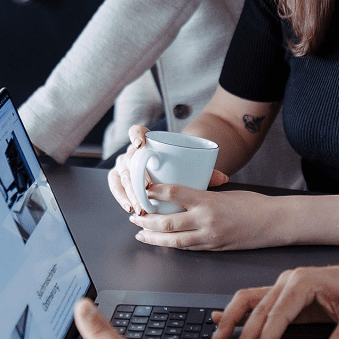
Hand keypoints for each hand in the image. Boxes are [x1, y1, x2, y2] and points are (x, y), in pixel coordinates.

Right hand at [108, 126, 227, 214]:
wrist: (171, 169)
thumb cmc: (182, 166)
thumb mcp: (193, 165)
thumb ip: (205, 170)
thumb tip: (223, 179)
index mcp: (149, 140)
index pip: (137, 130)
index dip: (136, 135)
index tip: (142, 143)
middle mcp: (133, 151)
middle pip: (130, 158)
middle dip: (136, 177)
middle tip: (147, 189)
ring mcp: (125, 164)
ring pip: (123, 175)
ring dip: (130, 192)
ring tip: (140, 206)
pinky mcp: (120, 179)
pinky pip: (116, 186)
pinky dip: (121, 197)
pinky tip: (129, 207)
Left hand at [130, 187, 277, 250]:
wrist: (273, 223)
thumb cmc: (253, 204)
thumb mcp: (226, 193)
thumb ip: (204, 195)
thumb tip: (183, 194)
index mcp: (209, 202)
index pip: (176, 194)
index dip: (156, 192)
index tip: (144, 188)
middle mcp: (206, 222)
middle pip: (168, 223)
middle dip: (147, 221)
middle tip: (135, 216)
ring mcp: (209, 238)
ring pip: (174, 241)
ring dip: (154, 238)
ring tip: (141, 233)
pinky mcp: (213, 249)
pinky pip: (188, 248)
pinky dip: (172, 245)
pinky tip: (164, 242)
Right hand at [211, 264, 338, 338]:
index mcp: (304, 282)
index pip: (279, 314)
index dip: (266, 337)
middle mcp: (290, 281)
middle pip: (261, 309)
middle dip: (245, 334)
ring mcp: (284, 285)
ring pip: (251, 300)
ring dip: (233, 318)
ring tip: (219, 336)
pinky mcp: (284, 293)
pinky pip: (256, 299)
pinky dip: (238, 310)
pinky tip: (221, 317)